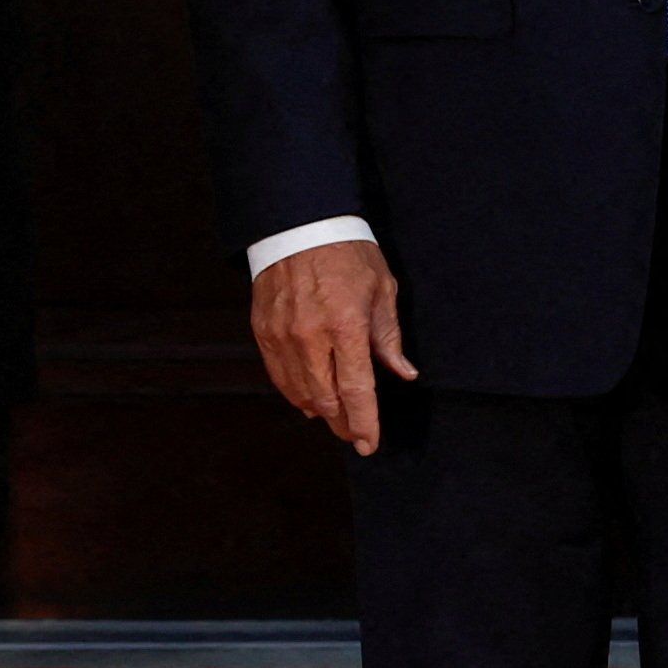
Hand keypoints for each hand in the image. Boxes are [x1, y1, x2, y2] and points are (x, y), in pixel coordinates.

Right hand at [251, 238, 414, 455]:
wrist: (299, 224)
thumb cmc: (346, 252)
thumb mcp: (381, 289)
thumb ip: (388, 337)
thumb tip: (403, 373)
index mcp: (346, 325)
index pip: (356, 390)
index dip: (364, 422)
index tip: (370, 443)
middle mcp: (310, 336)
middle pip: (326, 399)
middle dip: (344, 423)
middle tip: (356, 434)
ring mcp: (282, 335)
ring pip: (300, 393)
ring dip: (320, 411)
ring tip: (335, 418)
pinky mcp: (263, 331)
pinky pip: (279, 376)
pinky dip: (295, 393)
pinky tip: (308, 399)